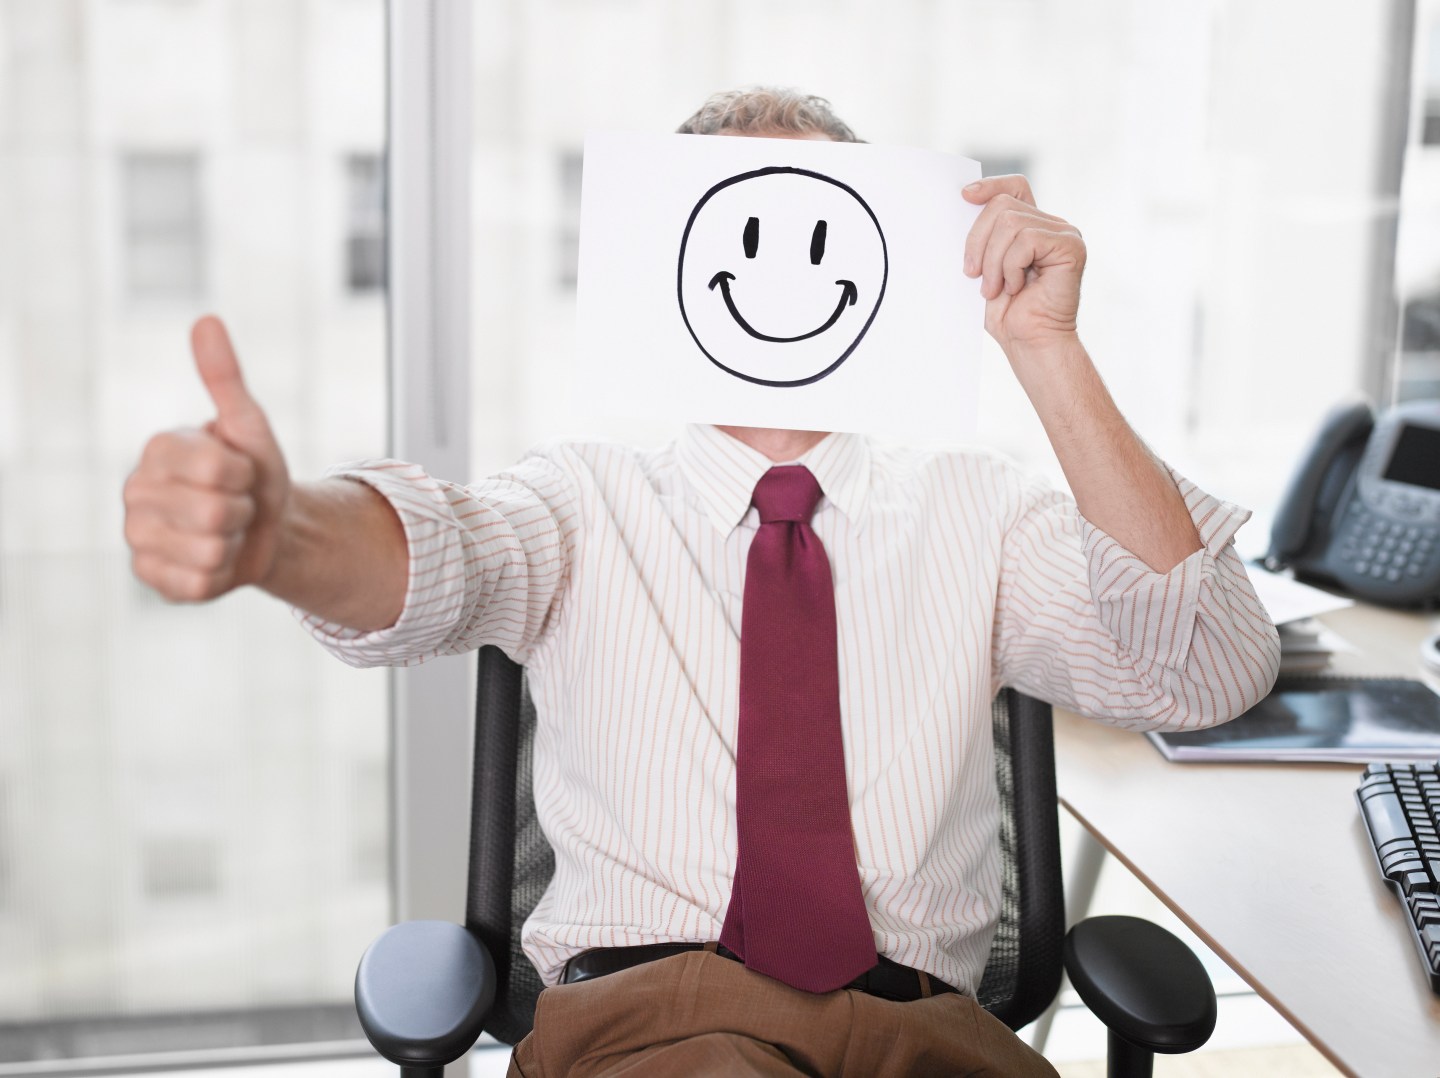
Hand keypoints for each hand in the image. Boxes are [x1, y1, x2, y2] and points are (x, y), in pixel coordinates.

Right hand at [124, 316, 290, 600]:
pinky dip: (223, 575)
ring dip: (235, 544)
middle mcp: (135, 491)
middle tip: (236, 504)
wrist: (267, 528)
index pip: (216, 468)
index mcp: (157, 449)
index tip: (239, 471)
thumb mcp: (249, 425)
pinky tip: (216, 560)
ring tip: (228, 531)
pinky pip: (200, 584)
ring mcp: (138, 538)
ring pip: (210, 552)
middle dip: (242, 511)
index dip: (244, 474)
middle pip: (215, 514)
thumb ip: (225, 377)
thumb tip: (206, 320)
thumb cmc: (255, 471)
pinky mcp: (152, 578)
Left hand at [962, 175, 1084, 355]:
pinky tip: (1017, 287)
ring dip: (992, 261)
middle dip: (977, 240)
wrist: (1029, 342)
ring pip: (1010, 223)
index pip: (1013, 188)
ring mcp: (1064, 233)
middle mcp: (1051, 225)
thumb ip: (981, 238)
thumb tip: (961, 205)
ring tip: (995, 288)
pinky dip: (1011, 266)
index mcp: (1031, 226)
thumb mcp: (983, 269)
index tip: (964, 197)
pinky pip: (1027, 240)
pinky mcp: (1071, 246)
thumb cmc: (1007, 313)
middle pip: (1002, 205)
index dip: (989, 186)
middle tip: (972, 274)